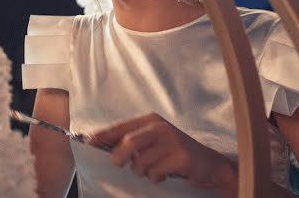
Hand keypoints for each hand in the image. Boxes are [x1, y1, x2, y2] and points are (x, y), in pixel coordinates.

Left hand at [88, 113, 237, 194]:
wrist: (209, 164)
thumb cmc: (174, 152)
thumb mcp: (154, 140)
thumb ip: (132, 140)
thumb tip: (103, 145)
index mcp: (151, 120)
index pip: (122, 127)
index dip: (104, 135)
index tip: (89, 142)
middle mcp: (160, 128)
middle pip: (129, 142)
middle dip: (119, 156)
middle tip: (118, 163)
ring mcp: (172, 142)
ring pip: (141, 161)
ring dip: (141, 171)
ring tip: (150, 170)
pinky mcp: (181, 158)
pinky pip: (156, 172)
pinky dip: (155, 177)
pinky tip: (163, 175)